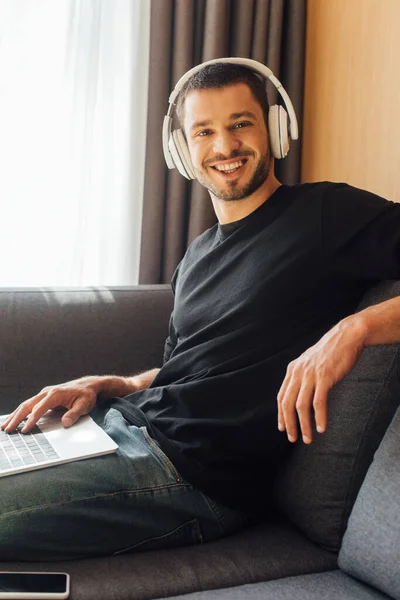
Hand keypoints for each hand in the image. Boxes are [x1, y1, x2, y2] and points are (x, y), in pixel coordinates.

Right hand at [1, 376, 101, 432]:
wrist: (88, 386)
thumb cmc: (86, 395)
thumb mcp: (84, 405)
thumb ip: (74, 414)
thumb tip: (65, 423)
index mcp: (55, 394)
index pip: (39, 408)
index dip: (31, 420)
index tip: (25, 430)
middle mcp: (47, 392)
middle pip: (27, 405)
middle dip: (16, 418)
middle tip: (7, 429)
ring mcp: (44, 394)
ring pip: (26, 405)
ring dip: (15, 415)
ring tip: (5, 426)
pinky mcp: (44, 398)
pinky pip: (30, 405)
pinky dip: (21, 412)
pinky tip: (14, 419)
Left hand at [277, 315, 365, 443]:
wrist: (346, 336)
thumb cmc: (330, 351)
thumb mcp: (310, 362)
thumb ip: (303, 376)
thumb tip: (300, 394)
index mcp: (293, 369)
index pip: (281, 396)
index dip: (281, 414)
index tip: (283, 428)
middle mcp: (298, 372)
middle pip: (287, 404)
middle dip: (289, 424)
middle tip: (293, 438)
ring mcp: (310, 375)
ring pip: (301, 406)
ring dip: (304, 425)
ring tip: (308, 438)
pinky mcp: (324, 377)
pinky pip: (318, 402)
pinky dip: (319, 417)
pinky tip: (321, 428)